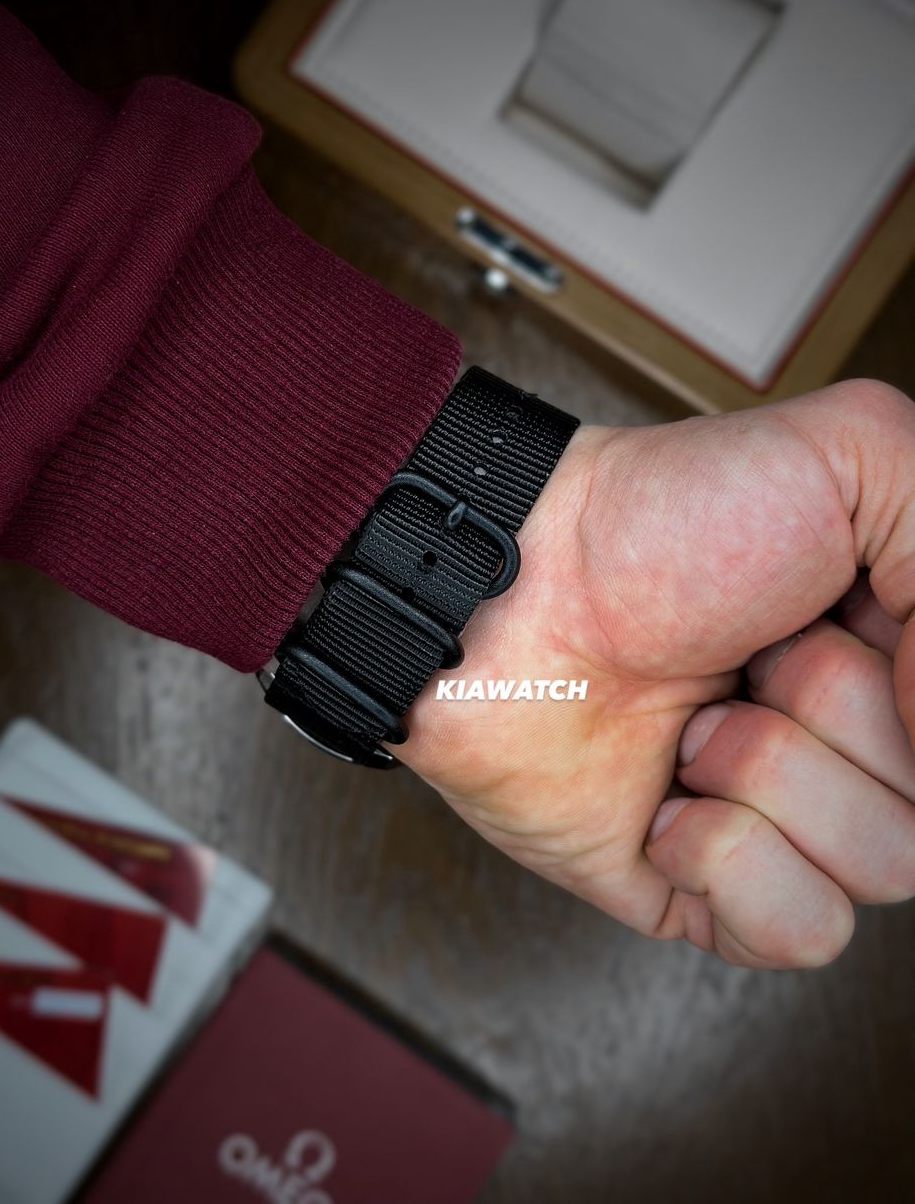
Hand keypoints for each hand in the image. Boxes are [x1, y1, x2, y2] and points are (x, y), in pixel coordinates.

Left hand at [392, 379, 914, 967]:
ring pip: (883, 867)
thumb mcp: (855, 456)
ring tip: (692, 721)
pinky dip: (730, 863)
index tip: (849, 620)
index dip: (904, 681)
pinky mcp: (704, 890)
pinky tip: (668, 803)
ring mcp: (777, 820)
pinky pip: (800, 932)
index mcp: (888, 653)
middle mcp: (845, 742)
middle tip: (749, 654)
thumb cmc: (658, 519)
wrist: (515, 590)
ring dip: (771, 774)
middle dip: (834, 710)